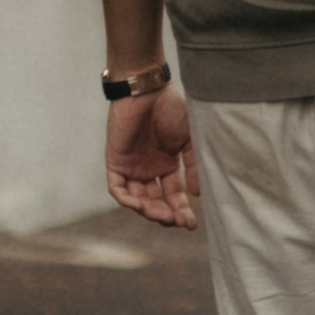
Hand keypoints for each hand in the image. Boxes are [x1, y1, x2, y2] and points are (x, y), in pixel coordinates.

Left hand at [107, 87, 199, 226]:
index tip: (192, 224)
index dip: (182, 210)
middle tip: (178, 223)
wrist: (148, 90)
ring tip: (163, 216)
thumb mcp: (189, 139)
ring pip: (137, 199)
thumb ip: (193, 165)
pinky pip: (118, 188)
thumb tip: (198, 194)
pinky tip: (141, 205)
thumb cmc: (171, 108)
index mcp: (166, 164)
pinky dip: (127, 199)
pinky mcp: (116, 162)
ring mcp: (131, 167)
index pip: (173, 195)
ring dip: (149, 211)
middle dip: (167, 215)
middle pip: (156, 202)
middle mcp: (149, 169)